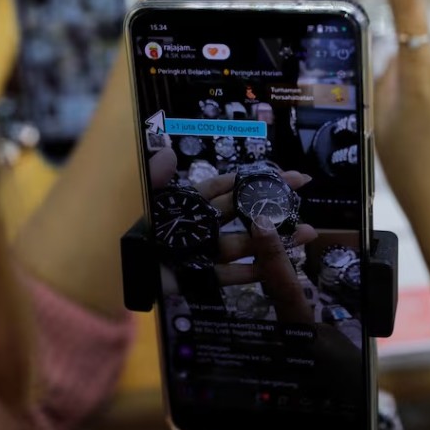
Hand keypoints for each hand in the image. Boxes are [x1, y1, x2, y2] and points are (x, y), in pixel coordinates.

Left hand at [149, 148, 315, 298]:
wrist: (123, 274)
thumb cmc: (135, 236)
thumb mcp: (146, 203)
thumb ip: (157, 179)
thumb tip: (169, 151)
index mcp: (192, 204)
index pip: (227, 187)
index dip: (252, 178)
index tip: (281, 172)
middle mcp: (205, 225)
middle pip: (244, 212)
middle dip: (273, 204)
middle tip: (303, 194)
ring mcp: (207, 252)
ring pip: (246, 243)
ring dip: (275, 239)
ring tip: (307, 232)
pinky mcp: (202, 277)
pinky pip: (230, 275)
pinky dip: (252, 271)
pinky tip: (276, 267)